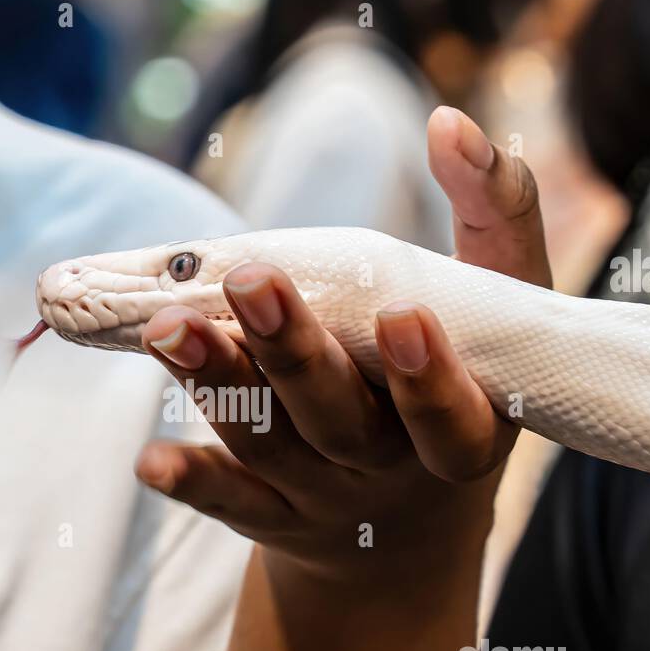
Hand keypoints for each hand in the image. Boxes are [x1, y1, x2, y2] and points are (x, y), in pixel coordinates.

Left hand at [135, 107, 549, 587]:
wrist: (410, 526)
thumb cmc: (465, 388)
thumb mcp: (500, 320)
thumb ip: (495, 221)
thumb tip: (452, 124)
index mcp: (464, 435)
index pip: (453, 417)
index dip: (428, 377)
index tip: (403, 315)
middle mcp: (389, 471)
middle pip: (340, 422)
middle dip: (296, 356)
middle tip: (255, 284)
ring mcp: (324, 497)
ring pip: (269, 445)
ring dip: (218, 387)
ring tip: (168, 327)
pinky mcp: (270, 512)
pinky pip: (230, 501)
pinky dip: (193, 482)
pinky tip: (149, 460)